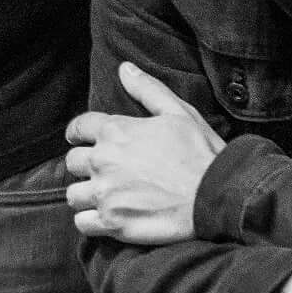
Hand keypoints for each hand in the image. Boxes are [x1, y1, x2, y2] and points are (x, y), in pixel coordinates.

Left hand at [63, 62, 222, 244]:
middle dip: (85, 166)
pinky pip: (82, 223)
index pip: (78, 127)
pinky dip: (89, 222)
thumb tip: (124, 69)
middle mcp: (103, 161)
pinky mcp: (112, 223)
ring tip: (104, 197)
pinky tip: (105, 219)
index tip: (80, 139)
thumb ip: (147, 90)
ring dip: (86, 195)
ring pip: (74, 194)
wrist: (218, 197)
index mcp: (115, 131)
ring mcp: (105, 193)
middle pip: (73, 162)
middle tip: (103, 172)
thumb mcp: (179, 113)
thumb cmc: (201, 153)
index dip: (78, 132)